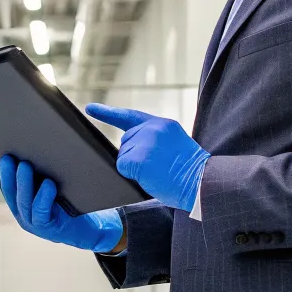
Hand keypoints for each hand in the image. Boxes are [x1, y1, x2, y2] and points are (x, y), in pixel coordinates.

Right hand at [0, 156, 123, 253]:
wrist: (91, 230)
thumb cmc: (71, 206)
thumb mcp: (53, 191)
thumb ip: (42, 177)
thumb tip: (38, 151)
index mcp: (21, 205)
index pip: (7, 187)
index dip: (2, 172)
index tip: (2, 156)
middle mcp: (24, 215)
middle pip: (12, 194)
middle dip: (9, 175)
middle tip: (10, 157)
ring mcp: (35, 224)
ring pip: (25, 202)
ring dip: (24, 183)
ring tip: (25, 166)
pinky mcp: (50, 229)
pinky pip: (42, 212)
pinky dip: (44, 197)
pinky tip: (49, 184)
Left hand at [85, 104, 209, 211]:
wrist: (202, 182)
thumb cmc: (189, 172)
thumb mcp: (173, 146)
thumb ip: (153, 140)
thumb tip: (129, 149)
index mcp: (163, 125)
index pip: (130, 116)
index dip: (108, 113)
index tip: (90, 109)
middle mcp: (153, 128)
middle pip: (125, 142)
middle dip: (134, 156)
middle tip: (158, 166)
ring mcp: (146, 141)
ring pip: (123, 155)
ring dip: (134, 167)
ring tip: (158, 171)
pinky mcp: (139, 157)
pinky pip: (122, 166)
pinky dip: (132, 175)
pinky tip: (150, 175)